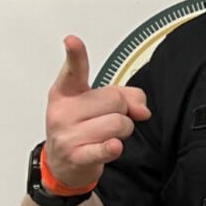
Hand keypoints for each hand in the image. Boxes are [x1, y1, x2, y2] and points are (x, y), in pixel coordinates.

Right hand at [44, 35, 150, 188]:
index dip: (75, 55)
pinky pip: (104, 148)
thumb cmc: (80, 128)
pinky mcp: (76, 156)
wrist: (63, 164)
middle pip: (114, 100)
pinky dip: (112, 147)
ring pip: (118, 123)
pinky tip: (112, 146)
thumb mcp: (98, 105)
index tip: (72, 41)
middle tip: (109, 119)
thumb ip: (126, 96)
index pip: (73, 71)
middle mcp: (63, 111)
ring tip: (108, 136)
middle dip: (123, 110)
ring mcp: (67, 135)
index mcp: (66, 92)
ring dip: (123, 131)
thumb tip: (142, 109)